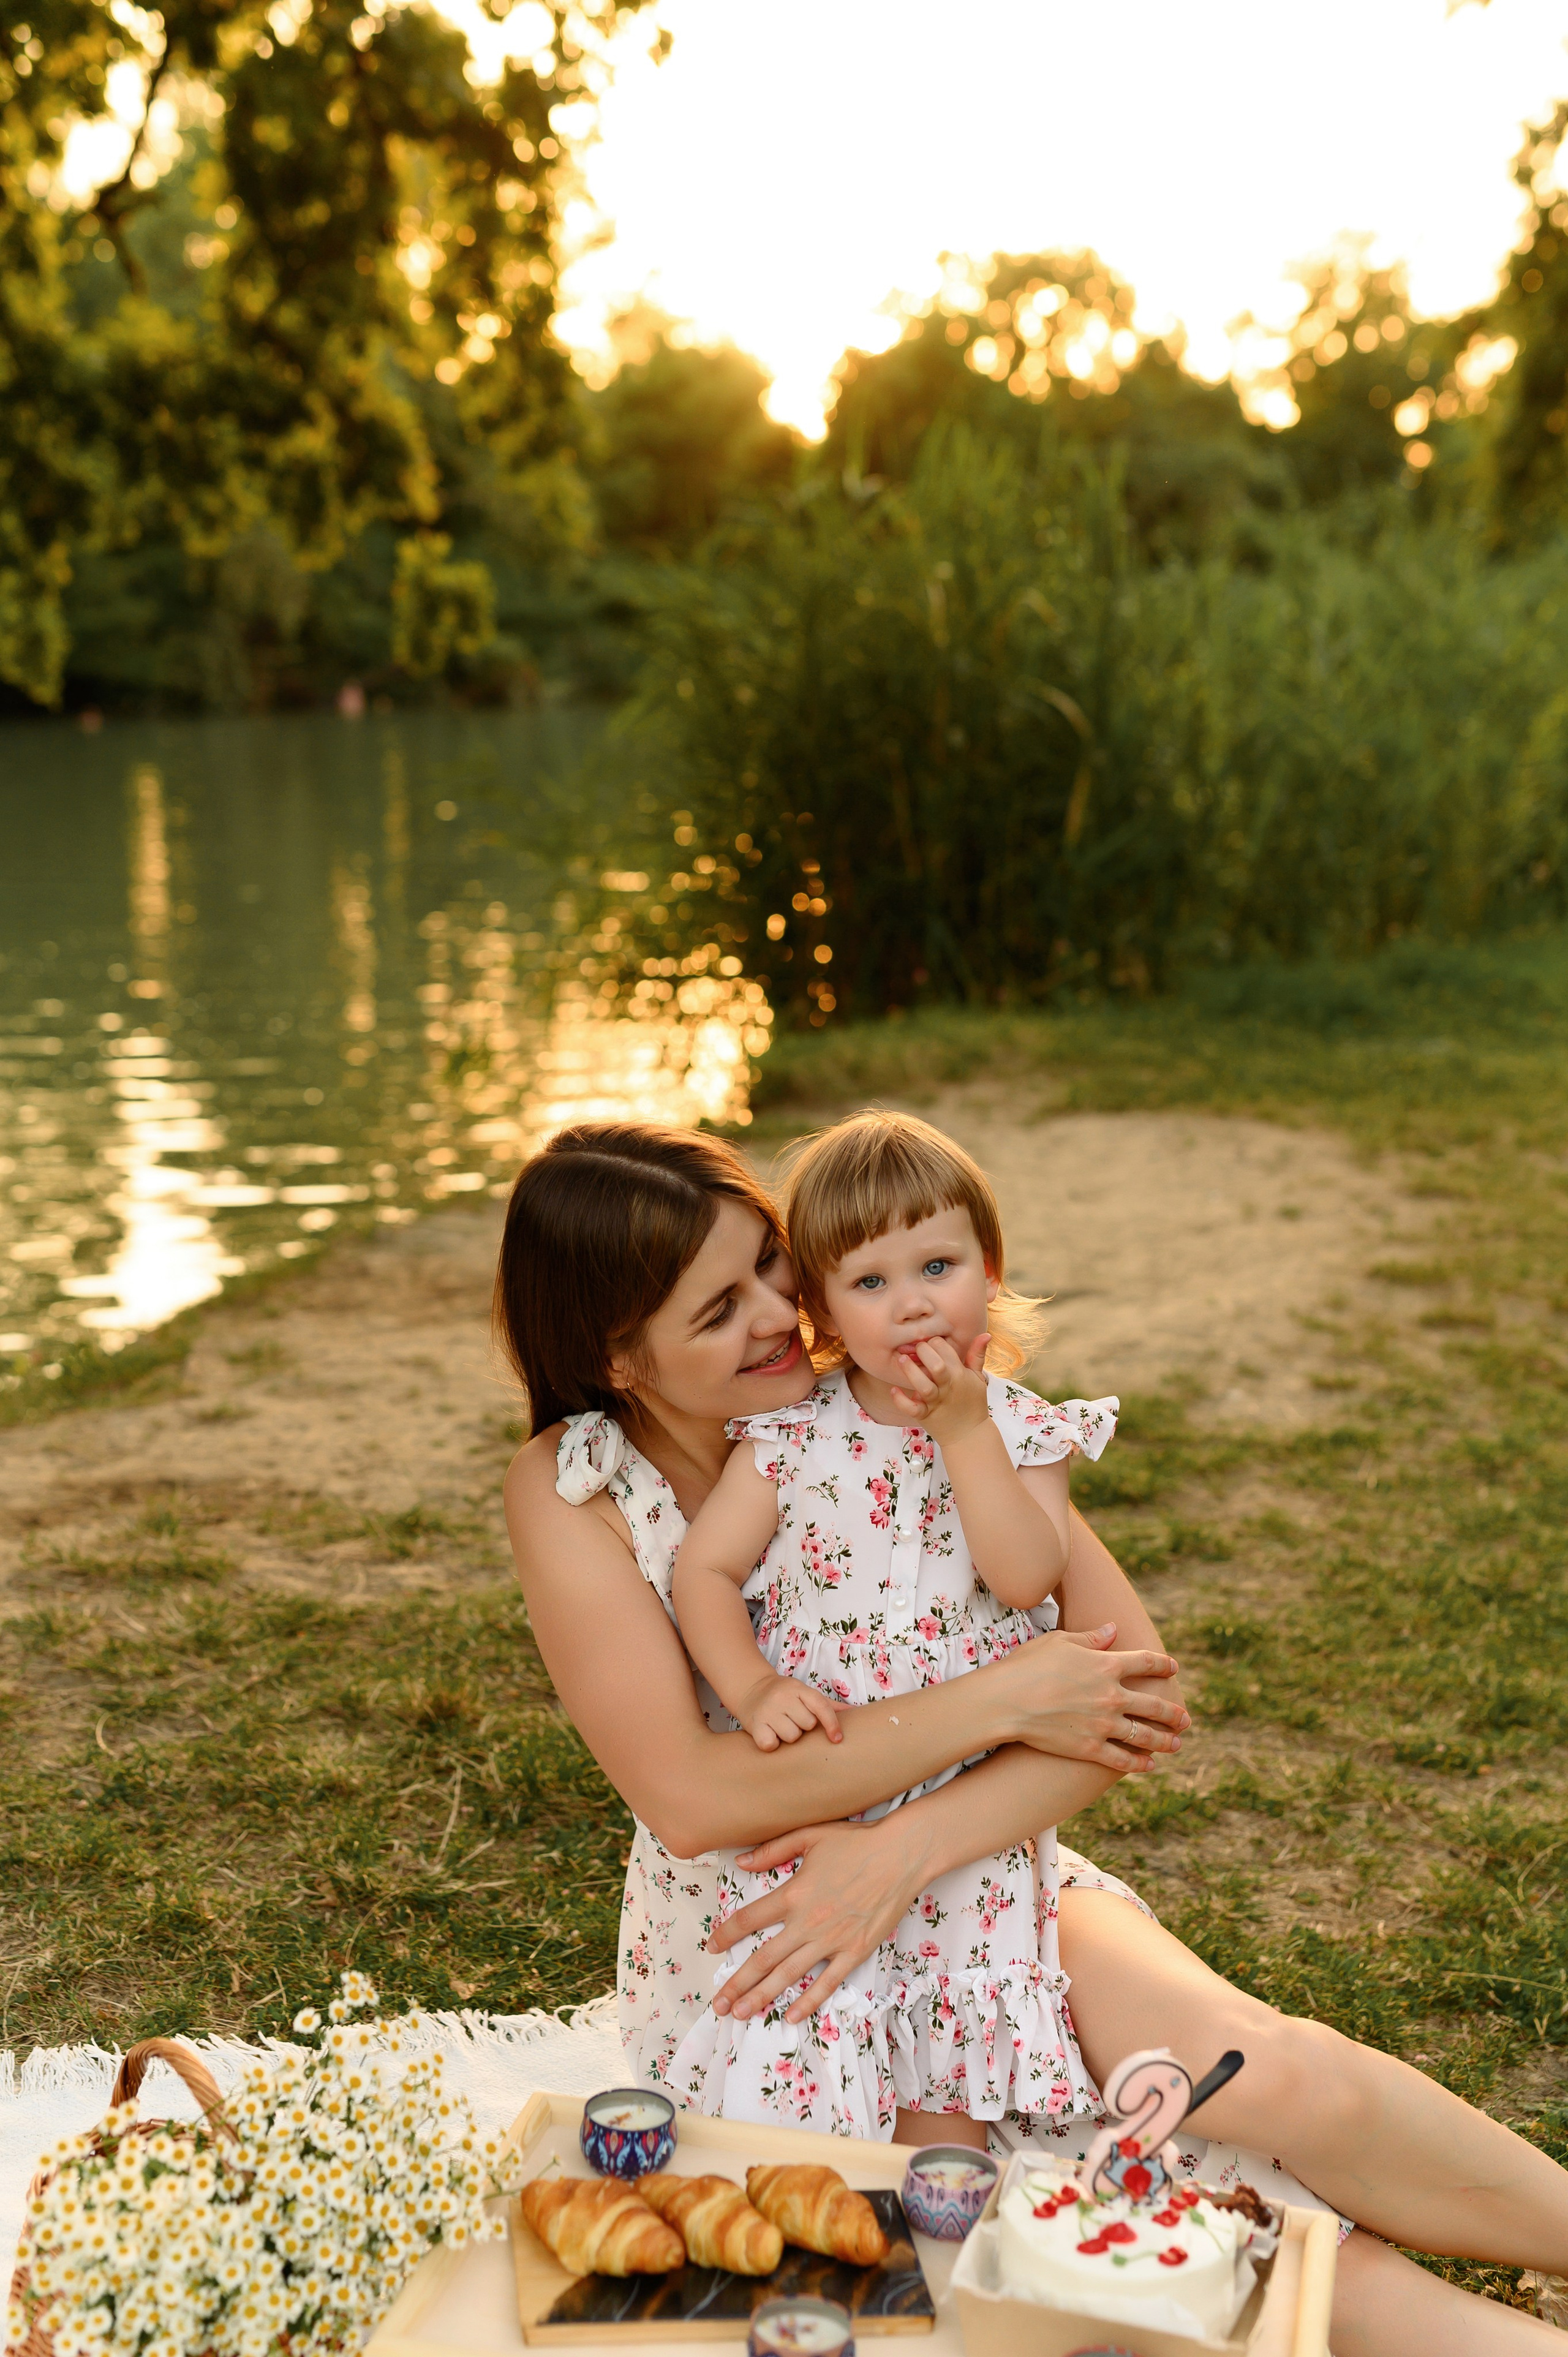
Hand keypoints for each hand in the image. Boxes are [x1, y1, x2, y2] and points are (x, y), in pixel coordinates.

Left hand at [709, 1819, 919, 2021]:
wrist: (902, 1854)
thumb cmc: (856, 1841)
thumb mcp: (810, 1835)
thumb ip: (772, 1850)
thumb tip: (740, 1862)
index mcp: (793, 1894)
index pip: (748, 1920)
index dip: (725, 1935)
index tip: (711, 1948)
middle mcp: (807, 1923)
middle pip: (763, 1959)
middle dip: (738, 1984)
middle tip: (720, 2004)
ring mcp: (831, 1940)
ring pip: (789, 1976)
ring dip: (762, 1997)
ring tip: (742, 2013)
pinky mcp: (855, 1951)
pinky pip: (827, 1983)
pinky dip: (808, 2001)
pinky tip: (791, 2015)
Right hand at [738, 1670, 842, 1750]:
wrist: (750, 1689)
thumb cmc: (785, 1696)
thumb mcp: (805, 1694)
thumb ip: (829, 1706)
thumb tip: (857, 1713)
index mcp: (798, 1688)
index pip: (821, 1706)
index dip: (832, 1724)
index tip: (837, 1739)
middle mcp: (782, 1697)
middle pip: (807, 1725)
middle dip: (803, 1727)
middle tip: (793, 1720)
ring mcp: (767, 1710)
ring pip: (791, 1736)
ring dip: (789, 1736)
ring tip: (781, 1726)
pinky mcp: (754, 1725)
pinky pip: (771, 1744)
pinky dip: (772, 1743)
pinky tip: (770, 1735)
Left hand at [888, 1332, 990, 1443]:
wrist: (969, 1434)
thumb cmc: (972, 1402)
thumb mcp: (978, 1377)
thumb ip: (977, 1355)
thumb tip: (986, 1334)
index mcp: (960, 1373)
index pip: (945, 1349)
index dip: (934, 1342)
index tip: (929, 1344)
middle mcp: (948, 1386)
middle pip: (936, 1365)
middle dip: (923, 1352)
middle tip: (915, 1349)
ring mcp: (936, 1402)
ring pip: (923, 1386)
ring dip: (911, 1371)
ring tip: (902, 1360)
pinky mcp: (926, 1416)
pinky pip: (912, 1409)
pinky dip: (901, 1400)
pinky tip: (894, 1390)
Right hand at [992, 1624, 1188, 1769]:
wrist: (1006, 1701)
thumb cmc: (1028, 1666)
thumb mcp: (1059, 1641)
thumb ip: (1091, 1638)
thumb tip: (1113, 1629)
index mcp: (1106, 1664)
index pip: (1146, 1663)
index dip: (1163, 1665)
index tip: (1174, 1668)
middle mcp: (1112, 1694)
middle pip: (1154, 1705)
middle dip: (1173, 1713)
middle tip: (1186, 1718)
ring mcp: (1103, 1724)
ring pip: (1144, 1735)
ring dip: (1164, 1740)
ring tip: (1177, 1744)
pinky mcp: (1090, 1748)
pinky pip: (1122, 1759)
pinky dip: (1139, 1763)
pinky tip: (1149, 1765)